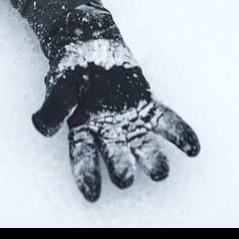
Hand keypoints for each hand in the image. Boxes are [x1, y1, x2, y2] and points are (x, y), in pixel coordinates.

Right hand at [33, 10, 199, 201]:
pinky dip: (179, 134)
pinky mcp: (146, 106)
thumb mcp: (60, 83)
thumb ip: (55, 106)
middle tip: (126, 178)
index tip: (93, 194)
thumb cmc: (71, 69)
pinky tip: (193, 149)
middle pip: (115, 153)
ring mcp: (128, 119)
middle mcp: (107, 131)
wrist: (89, 43)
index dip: (87, 174)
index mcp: (82, 129)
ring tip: (161, 172)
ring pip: (142, 143)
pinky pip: (164, 121)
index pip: (82, 156)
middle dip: (121, 167)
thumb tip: (45, 128)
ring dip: (152, 158)